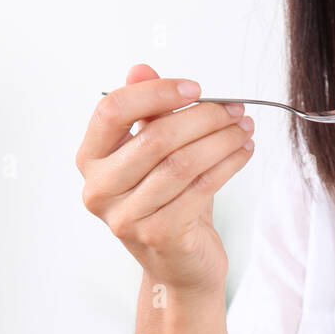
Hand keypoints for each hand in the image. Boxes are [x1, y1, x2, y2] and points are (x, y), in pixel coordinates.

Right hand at [75, 64, 254, 292]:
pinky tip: (243, 153)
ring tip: (244, 128)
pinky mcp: (158, 234)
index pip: (113, 111)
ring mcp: (125, 217)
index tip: (195, 88)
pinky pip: (200, 188)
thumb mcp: (152, 154)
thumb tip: (140, 69)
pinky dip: (228, 165)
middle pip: (155, 138)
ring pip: (182, 163)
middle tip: (235, 109)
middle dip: (203, 117)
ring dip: (221, 140)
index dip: (156, 93)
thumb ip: (144, 112)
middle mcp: (99, 189)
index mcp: (90, 160)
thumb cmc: (166, 203)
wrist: (179, 265)